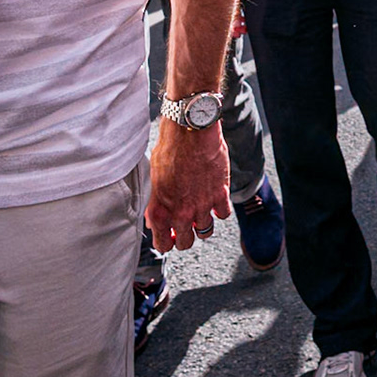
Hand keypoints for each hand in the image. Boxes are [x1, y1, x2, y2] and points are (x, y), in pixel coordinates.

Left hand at [146, 118, 231, 251]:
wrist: (191, 131)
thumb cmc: (168, 148)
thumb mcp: (152, 177)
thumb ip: (155, 202)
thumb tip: (156, 216)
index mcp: (159, 211)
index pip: (162, 244)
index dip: (166, 242)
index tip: (169, 237)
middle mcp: (180, 213)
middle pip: (186, 242)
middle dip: (184, 237)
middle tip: (185, 227)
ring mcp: (202, 206)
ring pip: (205, 231)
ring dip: (202, 225)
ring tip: (200, 214)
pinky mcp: (220, 194)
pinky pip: (223, 214)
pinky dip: (220, 210)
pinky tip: (215, 200)